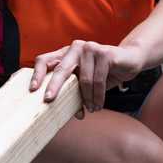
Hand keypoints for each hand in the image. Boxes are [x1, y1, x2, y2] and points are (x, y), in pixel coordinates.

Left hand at [30, 40, 144, 111]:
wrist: (130, 59)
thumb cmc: (105, 72)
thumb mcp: (87, 82)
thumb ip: (77, 93)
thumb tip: (74, 114)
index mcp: (66, 53)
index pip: (45, 60)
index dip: (37, 74)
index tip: (32, 89)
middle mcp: (76, 48)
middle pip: (61, 69)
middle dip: (54, 87)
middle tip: (49, 101)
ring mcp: (90, 48)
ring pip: (83, 79)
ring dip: (87, 98)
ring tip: (91, 109)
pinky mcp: (104, 53)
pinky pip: (98, 80)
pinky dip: (98, 96)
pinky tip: (99, 104)